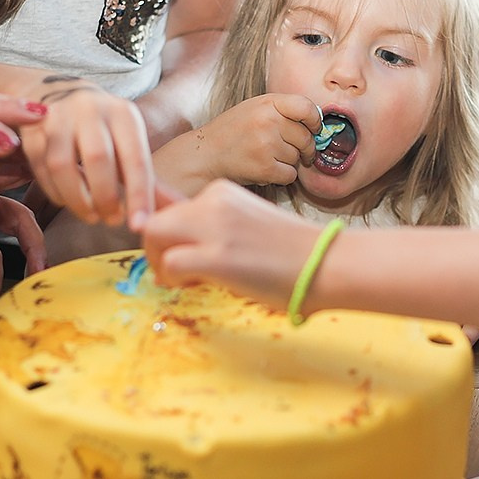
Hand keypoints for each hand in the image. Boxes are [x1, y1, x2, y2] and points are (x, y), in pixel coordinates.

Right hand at [19, 77, 154, 229]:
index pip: (135, 160)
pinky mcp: (32, 129)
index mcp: (124, 114)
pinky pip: (41, 168)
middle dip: (106, 199)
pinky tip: (68, 201)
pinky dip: (55, 192)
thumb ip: (150, 180)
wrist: (58, 93)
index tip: (140, 225)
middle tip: (112, 220)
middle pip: (98, 161)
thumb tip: (180, 209)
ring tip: (91, 215)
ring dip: (78, 200)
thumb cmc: (104, 130)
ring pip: (63, 166)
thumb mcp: (129, 145)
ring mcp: (57, 116)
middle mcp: (91, 109)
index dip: (139, 196)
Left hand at [143, 179, 319, 308]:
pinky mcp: (218, 256)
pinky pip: (168, 264)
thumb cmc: (289, 252)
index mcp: (221, 192)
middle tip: (175, 270)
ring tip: (185, 279)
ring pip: (152, 233)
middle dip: (155, 248)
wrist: (326, 262)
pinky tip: (194, 285)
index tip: (169, 247)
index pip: (165, 200)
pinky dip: (171, 280)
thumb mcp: (246, 223)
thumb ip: (213, 223)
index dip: (160, 227)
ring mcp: (215, 227)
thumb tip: (174, 235)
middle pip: (152, 218)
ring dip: (159, 262)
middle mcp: (214, 201)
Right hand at [190, 94, 321, 186]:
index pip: (307, 108)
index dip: (315, 121)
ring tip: (266, 157)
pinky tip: (265, 169)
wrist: (204, 155)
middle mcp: (269, 121)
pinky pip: (290, 175)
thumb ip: (283, 111)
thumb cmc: (232, 132)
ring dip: (287, 162)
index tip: (314, 129)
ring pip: (297, 158)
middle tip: (290, 150)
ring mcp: (267, 144)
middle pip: (306, 138)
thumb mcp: (255, 109)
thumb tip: (316, 123)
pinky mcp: (265, 167)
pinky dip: (281, 176)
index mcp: (268, 103)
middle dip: (303, 148)